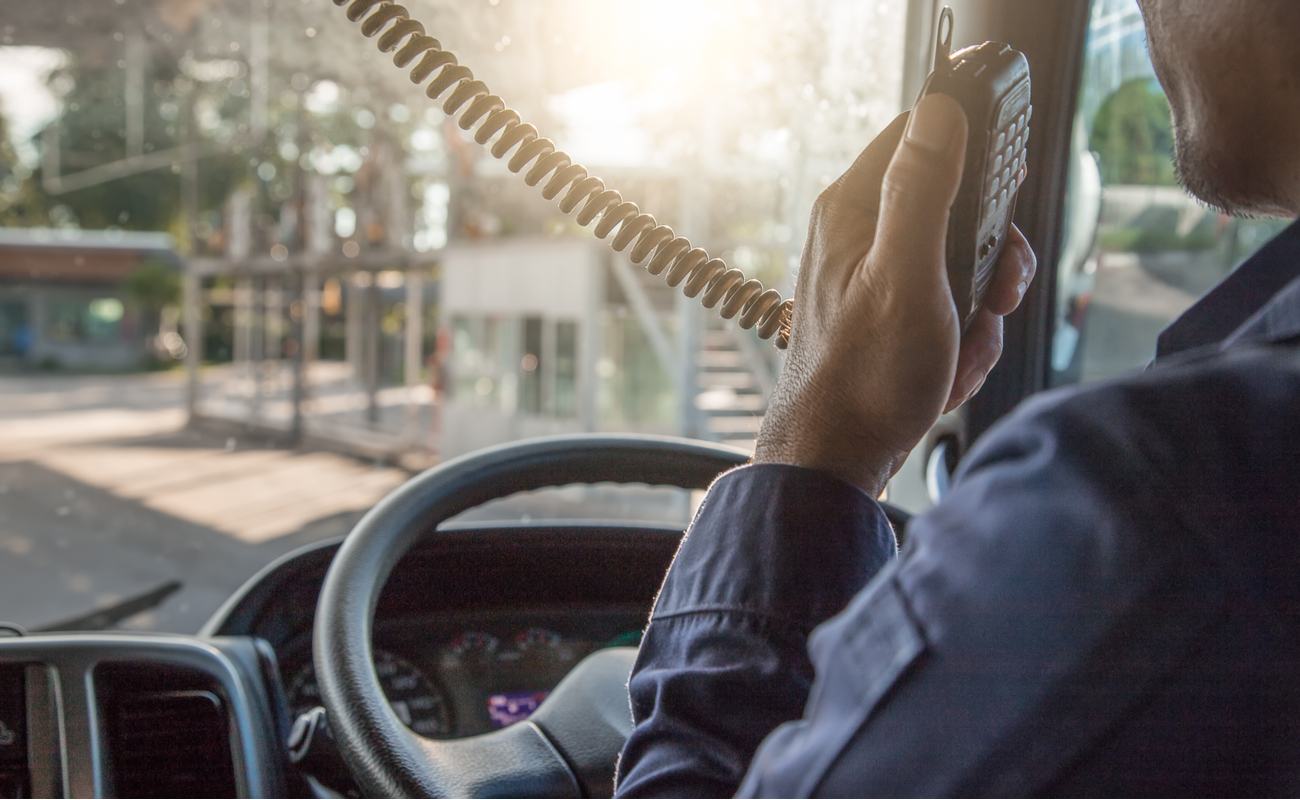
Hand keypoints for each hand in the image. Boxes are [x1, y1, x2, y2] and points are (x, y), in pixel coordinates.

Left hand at [753, 94, 1037, 495]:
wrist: (837, 460)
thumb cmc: (864, 377)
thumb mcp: (906, 275)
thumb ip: (922, 191)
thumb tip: (939, 111)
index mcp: (853, 210)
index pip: (921, 136)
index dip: (975, 161)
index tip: (1001, 207)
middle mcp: (860, 238)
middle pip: (956, 210)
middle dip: (989, 263)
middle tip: (991, 298)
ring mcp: (875, 281)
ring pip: (963, 269)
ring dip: (977, 317)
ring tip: (956, 351)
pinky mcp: (888, 321)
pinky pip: (949, 313)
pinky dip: (959, 346)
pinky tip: (944, 375)